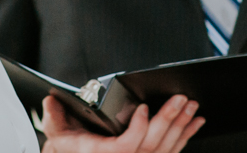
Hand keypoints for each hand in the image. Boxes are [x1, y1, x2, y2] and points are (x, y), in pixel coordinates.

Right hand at [41, 94, 204, 152]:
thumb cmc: (70, 147)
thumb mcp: (56, 132)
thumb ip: (54, 117)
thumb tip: (52, 102)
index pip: (124, 148)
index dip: (137, 130)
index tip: (143, 108)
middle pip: (151, 146)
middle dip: (169, 120)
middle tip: (181, 99)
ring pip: (164, 150)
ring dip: (181, 126)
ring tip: (191, 107)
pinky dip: (185, 137)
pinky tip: (194, 124)